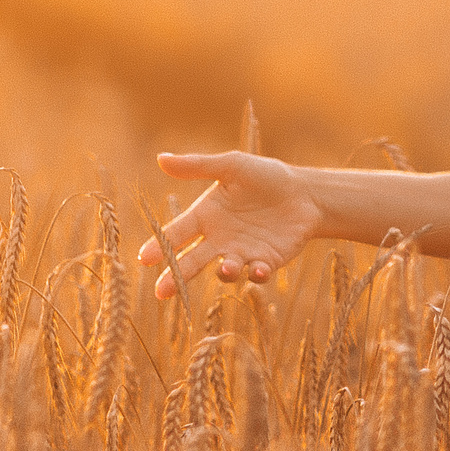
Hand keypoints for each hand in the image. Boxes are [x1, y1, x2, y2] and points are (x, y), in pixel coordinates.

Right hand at [134, 152, 319, 298]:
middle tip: (161, 292)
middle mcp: (219, 239)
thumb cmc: (265, 177)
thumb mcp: (232, 166)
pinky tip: (257, 269)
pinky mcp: (265, 262)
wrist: (304, 193)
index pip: (177, 233)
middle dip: (176, 277)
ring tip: (225, 269)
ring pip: (225, 270)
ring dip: (224, 272)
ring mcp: (241, 253)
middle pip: (192, 261)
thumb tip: (161, 158)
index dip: (160, 245)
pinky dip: (256, 273)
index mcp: (205, 216)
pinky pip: (257, 273)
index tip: (144, 258)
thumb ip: (199, 166)